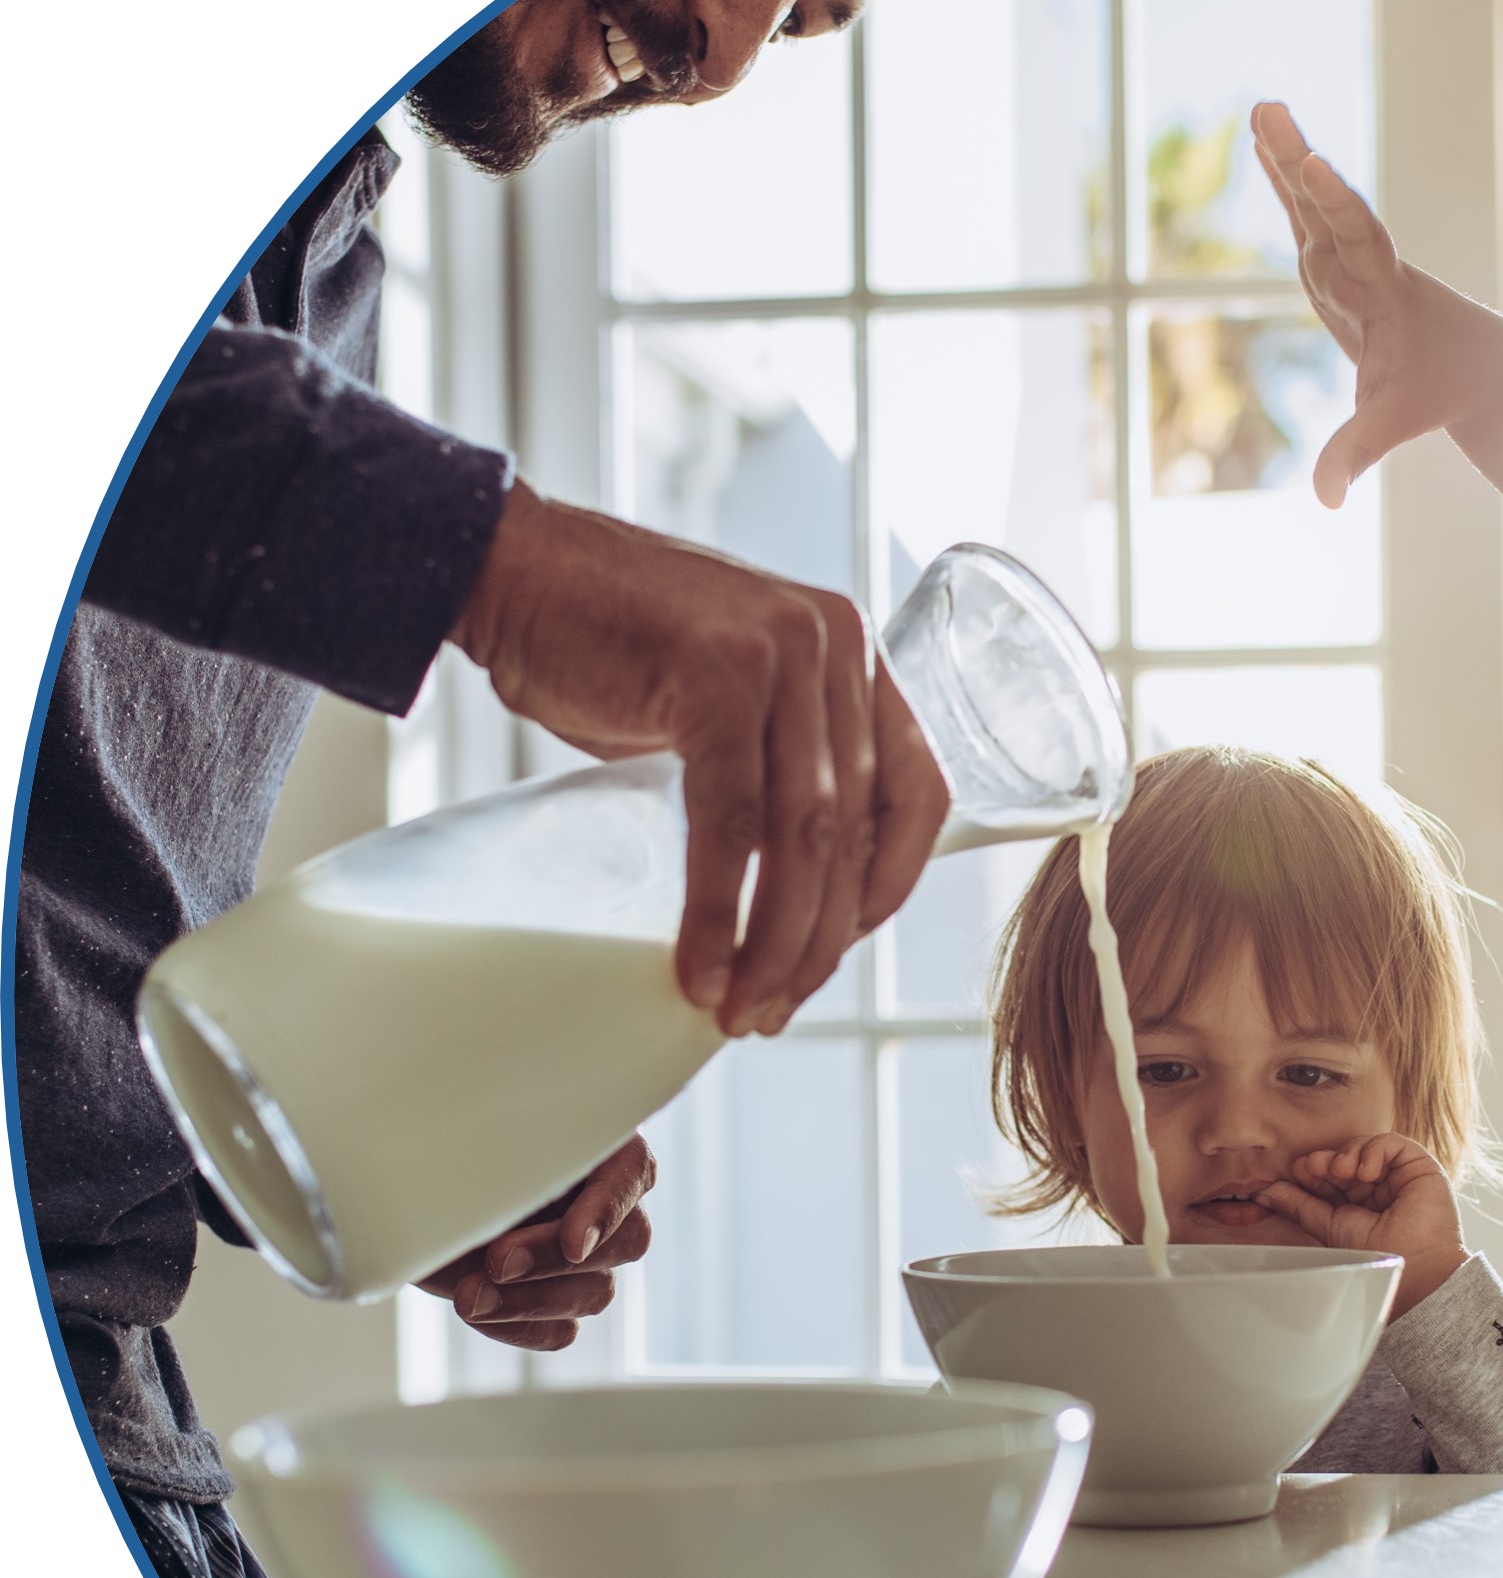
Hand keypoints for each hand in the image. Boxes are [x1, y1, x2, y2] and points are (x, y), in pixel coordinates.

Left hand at [416, 1135, 657, 1352]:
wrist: (401, 1186)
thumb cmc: (436, 1140)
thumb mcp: (465, 1133)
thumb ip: (500, 1146)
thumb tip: (519, 1167)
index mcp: (596, 1142)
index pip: (633, 1172)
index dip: (608, 1211)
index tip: (573, 1245)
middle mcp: (602, 1200)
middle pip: (627, 1241)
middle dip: (555, 1258)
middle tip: (496, 1261)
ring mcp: (585, 1257)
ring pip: (597, 1292)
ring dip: (532, 1300)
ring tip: (468, 1295)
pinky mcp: (554, 1300)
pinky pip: (560, 1330)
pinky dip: (520, 1327)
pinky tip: (477, 1309)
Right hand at [450, 483, 948, 1036]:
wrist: (509, 567)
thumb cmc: (610, 643)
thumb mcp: (727, 696)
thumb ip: (778, 765)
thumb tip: (801, 890)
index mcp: (852, 652)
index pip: (918, 790)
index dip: (892, 884)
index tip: (844, 948)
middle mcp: (835, 645)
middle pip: (855, 828)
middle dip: (820, 939)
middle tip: (774, 1009)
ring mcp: (782, 653)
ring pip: (804, 836)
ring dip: (776, 942)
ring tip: (740, 1009)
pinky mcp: (717, 675)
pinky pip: (731, 823)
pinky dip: (717, 910)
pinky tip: (700, 966)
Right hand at [1250, 100, 1502, 507]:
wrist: (1475, 361)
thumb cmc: (1436, 390)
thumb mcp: (1393, 422)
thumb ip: (1356, 453)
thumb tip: (1327, 500)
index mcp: (1383, 293)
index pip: (1356, 242)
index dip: (1333, 205)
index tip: (1313, 169)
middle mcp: (1366, 264)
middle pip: (1327, 207)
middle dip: (1300, 164)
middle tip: (1274, 114)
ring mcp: (1351, 258)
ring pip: (1314, 202)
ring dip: (1286, 156)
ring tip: (1262, 108)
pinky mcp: (1338, 260)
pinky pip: (1307, 213)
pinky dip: (1285, 179)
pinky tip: (1265, 140)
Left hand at [1257, 1135, 1468, 1321]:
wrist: (1414, 1268)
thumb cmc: (1377, 1255)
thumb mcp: (1328, 1226)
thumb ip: (1299, 1205)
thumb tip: (1264, 1191)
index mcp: (1356, 1203)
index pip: (1329, 1176)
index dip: (1312, 1170)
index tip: (1297, 1172)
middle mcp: (1376, 1188)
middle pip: (1345, 1158)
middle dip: (1326, 1160)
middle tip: (1313, 1167)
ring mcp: (1397, 1176)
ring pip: (1364, 1147)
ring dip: (1347, 1154)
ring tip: (1343, 1171)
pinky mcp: (1418, 1166)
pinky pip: (1390, 1143)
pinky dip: (1373, 1150)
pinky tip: (1366, 1172)